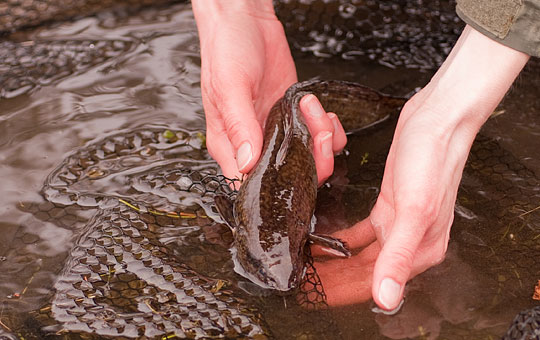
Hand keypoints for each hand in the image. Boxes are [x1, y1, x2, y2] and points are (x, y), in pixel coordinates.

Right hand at [192, 1, 345, 184]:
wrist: (245, 20)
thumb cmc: (226, 50)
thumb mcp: (230, 87)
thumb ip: (240, 127)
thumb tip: (247, 164)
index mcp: (229, 146)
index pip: (250, 185)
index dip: (276, 186)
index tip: (295, 170)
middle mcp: (254, 144)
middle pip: (289, 177)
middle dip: (312, 161)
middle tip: (315, 132)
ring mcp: (276, 131)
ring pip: (309, 160)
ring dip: (322, 140)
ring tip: (313, 110)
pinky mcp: (294, 117)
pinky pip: (318, 137)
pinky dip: (328, 129)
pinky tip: (322, 112)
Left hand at [312, 25, 528, 308]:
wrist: (435, 121)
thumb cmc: (431, 161)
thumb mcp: (413, 211)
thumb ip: (397, 257)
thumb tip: (387, 300)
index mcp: (420, 250)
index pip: (374, 283)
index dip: (343, 292)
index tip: (314, 295)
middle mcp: (410, 241)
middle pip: (364, 270)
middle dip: (334, 277)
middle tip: (302, 279)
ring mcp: (397, 223)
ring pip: (360, 253)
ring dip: (336, 260)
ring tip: (307, 264)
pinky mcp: (388, 205)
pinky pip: (360, 232)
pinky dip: (342, 238)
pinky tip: (324, 239)